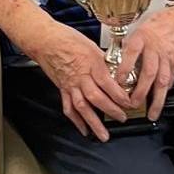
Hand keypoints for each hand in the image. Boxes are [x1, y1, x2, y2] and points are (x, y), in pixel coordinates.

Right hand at [24, 21, 131, 141]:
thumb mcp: (91, 45)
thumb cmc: (67, 38)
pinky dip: (76, 121)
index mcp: (90, 63)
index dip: (118, 95)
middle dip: (110, 110)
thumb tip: (118, 70)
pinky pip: (69, 108)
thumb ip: (104, 60)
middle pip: (96, 97)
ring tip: (103, 135)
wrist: (44, 40)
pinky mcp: (62, 89)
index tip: (129, 103)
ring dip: (94, 123)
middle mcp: (80, 76)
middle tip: (122, 118)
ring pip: (82, 107)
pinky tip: (84, 130)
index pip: (107, 83)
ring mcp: (70, 85)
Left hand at [117, 7, 173, 121]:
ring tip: (151, 113)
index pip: (131, 53)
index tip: (119, 83)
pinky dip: (164, 92)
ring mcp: (167, 57)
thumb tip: (115, 60)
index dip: (125, 68)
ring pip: (162, 81)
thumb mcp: (139, 28)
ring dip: (156, 99)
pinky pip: (170, 80)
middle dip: (141, 92)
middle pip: (148, 73)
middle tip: (132, 105)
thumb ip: (128, 45)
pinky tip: (159, 101)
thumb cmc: (159, 24)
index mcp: (141, 38)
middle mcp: (154, 49)